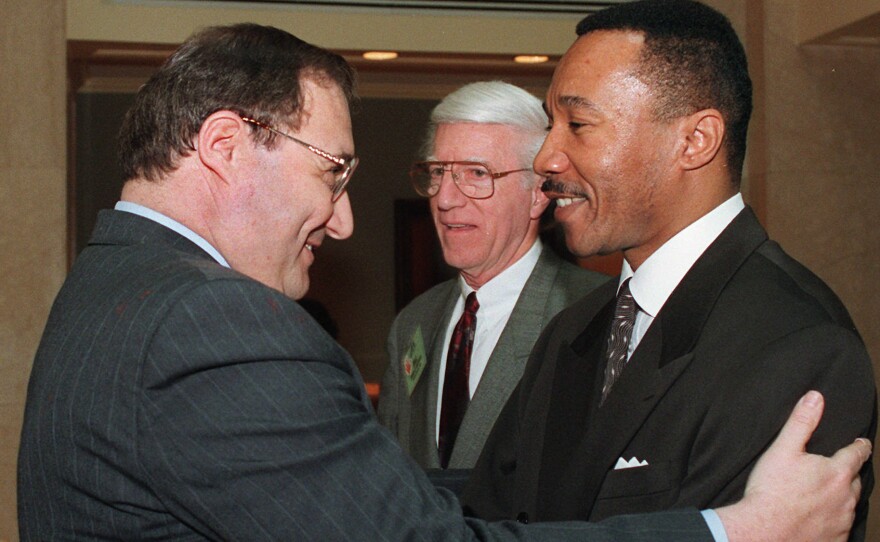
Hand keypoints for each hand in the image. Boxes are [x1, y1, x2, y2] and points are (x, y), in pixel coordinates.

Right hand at [716, 390, 870, 541]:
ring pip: (849, 505)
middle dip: (849, 474)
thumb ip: (801, 422)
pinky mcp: (835, 539)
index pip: (857, 454)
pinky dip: (834, 520)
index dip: (860, 446)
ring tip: (827, 495)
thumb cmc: (771, 491)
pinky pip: (841, 527)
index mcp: (837, 473)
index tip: (862, 443)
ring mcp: (842, 521)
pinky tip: (820, 519)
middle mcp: (846, 498)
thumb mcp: (783, 449)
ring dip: (842, 498)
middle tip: (839, 471)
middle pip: (855, 481)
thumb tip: (815, 398)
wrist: (763, 532)